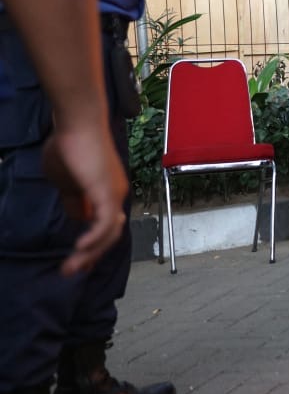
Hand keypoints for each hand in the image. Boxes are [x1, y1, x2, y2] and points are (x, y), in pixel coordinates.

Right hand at [42, 123, 127, 276]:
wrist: (77, 123)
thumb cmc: (69, 146)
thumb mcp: (67, 181)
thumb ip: (73, 199)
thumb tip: (78, 217)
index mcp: (107, 192)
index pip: (105, 226)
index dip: (92, 246)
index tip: (76, 261)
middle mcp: (116, 193)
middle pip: (109, 234)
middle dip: (91, 255)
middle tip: (71, 271)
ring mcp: (114, 192)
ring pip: (109, 232)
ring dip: (91, 252)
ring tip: (71, 265)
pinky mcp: (107, 191)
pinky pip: (105, 223)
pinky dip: (95, 238)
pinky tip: (79, 247)